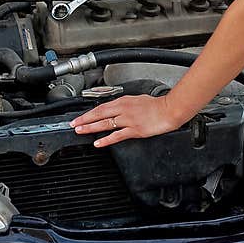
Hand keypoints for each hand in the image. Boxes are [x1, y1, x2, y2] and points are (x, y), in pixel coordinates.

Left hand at [69, 93, 184, 146]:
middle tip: (74, 124)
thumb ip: (126, 104)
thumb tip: (117, 109)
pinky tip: (98, 143)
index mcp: (124, 101)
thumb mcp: (138, 99)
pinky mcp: (134, 130)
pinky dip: (106, 139)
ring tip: (81, 131)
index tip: (80, 117)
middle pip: (100, 114)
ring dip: (91, 128)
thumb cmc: (157, 105)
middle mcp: (124, 109)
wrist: (170, 110)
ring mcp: (128, 120)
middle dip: (85, 119)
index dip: (89, 112)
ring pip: (105, 123)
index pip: (102, 106)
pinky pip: (117, 135)